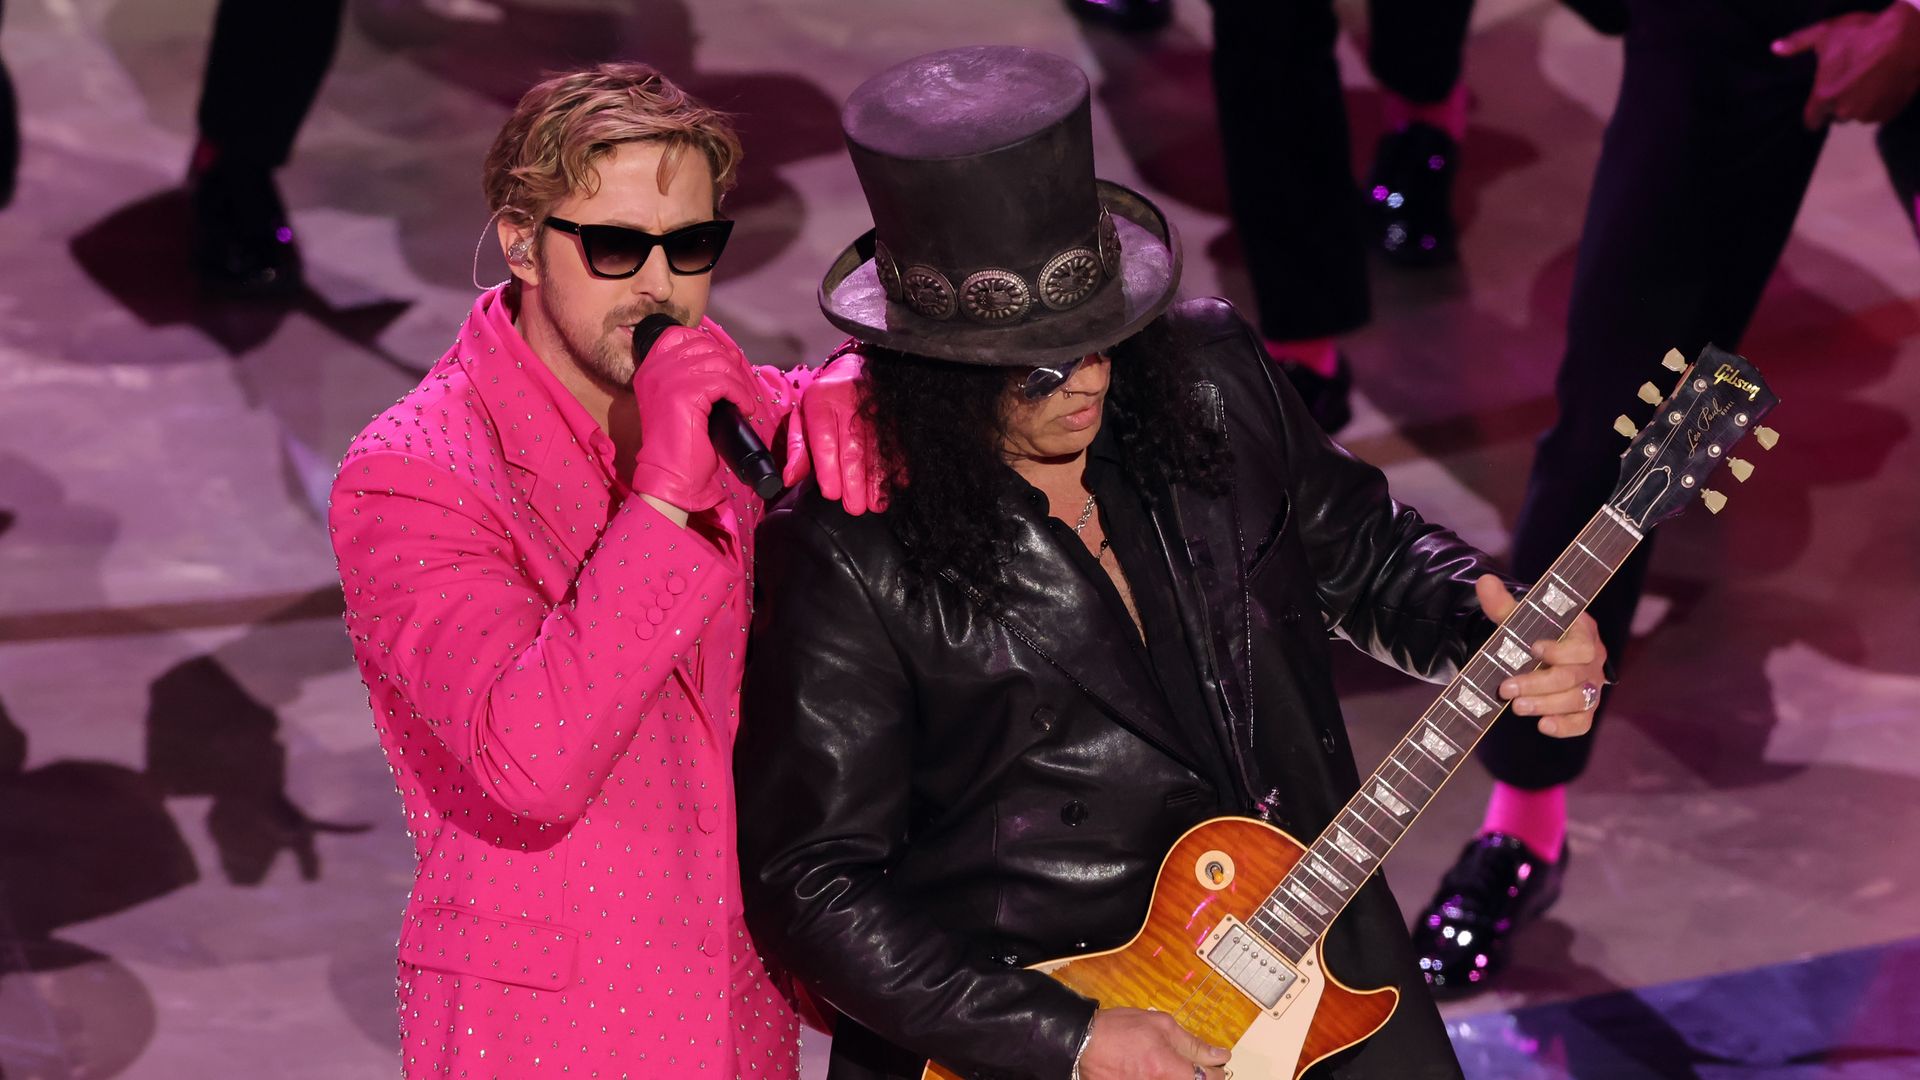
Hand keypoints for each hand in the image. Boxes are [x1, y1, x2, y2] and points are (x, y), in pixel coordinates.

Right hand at [630, 324, 759, 514]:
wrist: (670, 476)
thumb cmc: (679, 444)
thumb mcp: (678, 401)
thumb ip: (691, 376)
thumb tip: (728, 356)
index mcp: (649, 368)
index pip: (680, 334)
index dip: (708, 345)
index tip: (725, 366)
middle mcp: (655, 368)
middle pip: (703, 345)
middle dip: (729, 364)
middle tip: (738, 388)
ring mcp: (669, 379)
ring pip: (718, 362)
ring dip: (738, 382)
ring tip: (741, 401)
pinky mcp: (686, 393)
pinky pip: (725, 382)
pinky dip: (741, 395)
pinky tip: (743, 409)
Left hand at [784, 349, 889, 514]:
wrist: (855, 370)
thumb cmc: (825, 401)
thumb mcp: (802, 417)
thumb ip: (796, 449)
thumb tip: (789, 479)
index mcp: (822, 405)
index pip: (825, 440)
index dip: (829, 469)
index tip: (831, 494)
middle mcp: (851, 407)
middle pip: (855, 448)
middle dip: (855, 481)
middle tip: (855, 508)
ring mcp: (876, 413)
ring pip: (879, 450)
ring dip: (879, 480)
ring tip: (877, 504)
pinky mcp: (893, 419)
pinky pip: (899, 444)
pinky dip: (900, 466)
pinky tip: (897, 485)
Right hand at [1077, 1008, 1228, 1079]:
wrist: (1083, 1043)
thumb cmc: (1120, 1029)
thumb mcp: (1160, 1025)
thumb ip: (1192, 1043)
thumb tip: (1219, 1055)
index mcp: (1167, 1068)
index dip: (1216, 1072)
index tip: (1215, 1065)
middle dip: (1200, 1078)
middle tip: (1196, 1069)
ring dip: (1182, 1077)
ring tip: (1170, 1066)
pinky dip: (1164, 1078)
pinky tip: (1157, 1071)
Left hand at [1475, 575, 1607, 737]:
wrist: (1537, 650)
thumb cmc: (1533, 631)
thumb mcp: (1519, 616)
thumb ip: (1504, 604)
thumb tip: (1484, 582)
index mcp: (1583, 633)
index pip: (1582, 646)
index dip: (1559, 651)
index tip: (1532, 649)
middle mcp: (1593, 661)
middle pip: (1573, 677)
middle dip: (1539, 684)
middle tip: (1507, 688)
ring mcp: (1591, 687)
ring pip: (1578, 701)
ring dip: (1546, 705)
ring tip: (1516, 706)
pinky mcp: (1584, 709)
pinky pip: (1582, 723)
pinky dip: (1565, 727)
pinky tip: (1543, 725)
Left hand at [1774, 5, 1919, 128]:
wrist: (1910, 35)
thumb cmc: (1864, 32)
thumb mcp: (1826, 32)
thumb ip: (1798, 43)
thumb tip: (1775, 48)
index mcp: (1825, 97)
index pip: (1812, 121)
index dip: (1815, 115)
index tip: (1818, 109)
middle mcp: (1846, 111)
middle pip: (1837, 116)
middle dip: (1840, 103)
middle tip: (1849, 81)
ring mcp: (1870, 114)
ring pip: (1859, 114)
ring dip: (1860, 103)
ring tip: (1868, 79)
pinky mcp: (1890, 112)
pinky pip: (1879, 113)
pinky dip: (1880, 103)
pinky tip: (1883, 83)